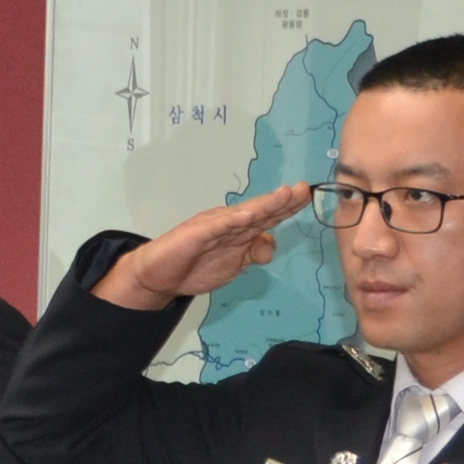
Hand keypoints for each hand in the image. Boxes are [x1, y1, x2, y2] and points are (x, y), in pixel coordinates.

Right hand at [99, 185, 315, 310]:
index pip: (268, 217)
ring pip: (244, 214)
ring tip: (284, 195)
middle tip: (303, 188)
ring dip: (265, 205)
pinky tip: (249, 215)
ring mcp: (213, 227)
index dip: (287, 207)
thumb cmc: (194, 266)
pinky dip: (234, 220)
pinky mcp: (197, 234)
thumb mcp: (234, 265)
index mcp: (239, 230)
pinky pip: (218, 226)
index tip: (306, 195)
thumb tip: (270, 244)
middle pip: (261, 211)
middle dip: (282, 201)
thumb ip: (254, 254)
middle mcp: (229, 224)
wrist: (157, 275)